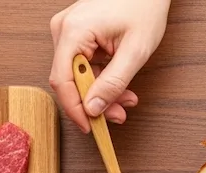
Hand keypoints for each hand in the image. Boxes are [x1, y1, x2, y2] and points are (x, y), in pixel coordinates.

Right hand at [49, 0, 170, 131]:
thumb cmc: (143, 7)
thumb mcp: (135, 51)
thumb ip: (114, 83)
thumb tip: (94, 108)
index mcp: (73, 31)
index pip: (62, 81)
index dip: (75, 109)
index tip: (91, 127)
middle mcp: (64, 29)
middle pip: (70, 80)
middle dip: (95, 102)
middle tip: (119, 115)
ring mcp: (68, 30)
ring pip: (78, 75)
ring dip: (101, 92)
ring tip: (127, 99)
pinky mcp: (77, 33)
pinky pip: (83, 64)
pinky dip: (101, 78)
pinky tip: (120, 85)